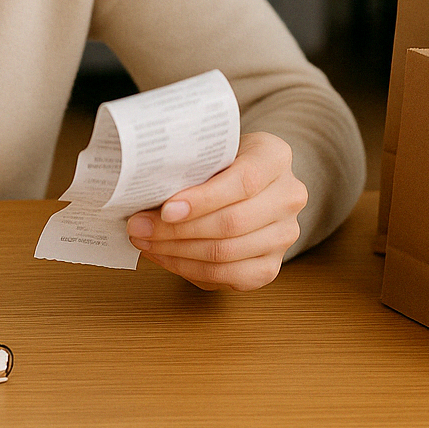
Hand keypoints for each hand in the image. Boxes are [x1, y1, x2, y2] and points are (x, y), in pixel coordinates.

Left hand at [126, 131, 306, 291]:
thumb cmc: (222, 162)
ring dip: (177, 253)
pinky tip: (165, 258)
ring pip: (227, 253)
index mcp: (275, 157)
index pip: (243, 181)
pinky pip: (229, 277)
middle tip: (139, 228)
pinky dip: (190, 270)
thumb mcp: (211, 150)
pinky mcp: (272, 266)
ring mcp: (285, 234)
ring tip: (146, 243)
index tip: (165, 210)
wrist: (250, 181)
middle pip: (232, 223)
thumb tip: (142, 192)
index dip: (203, 200)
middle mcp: (289, 196)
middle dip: (177, 231)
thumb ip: (190, 166)